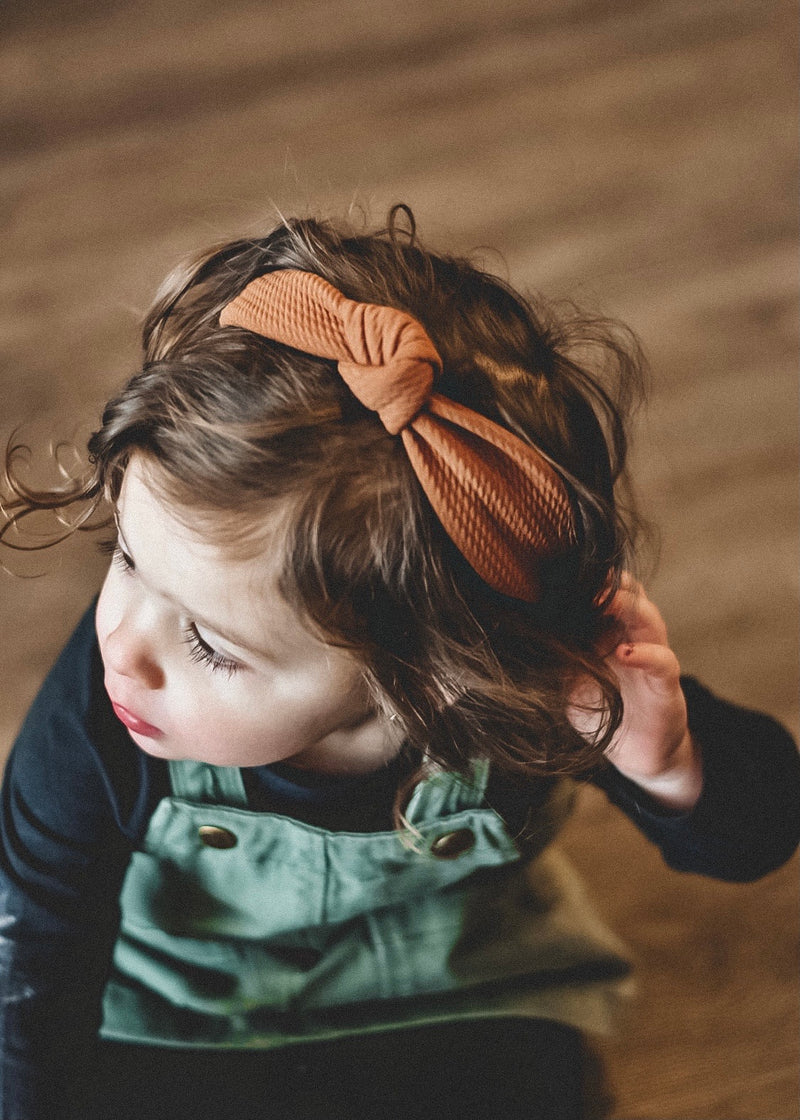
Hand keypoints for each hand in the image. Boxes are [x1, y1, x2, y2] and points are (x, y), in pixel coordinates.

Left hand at [569, 575, 702, 811]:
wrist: (634, 751)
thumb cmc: (599, 708)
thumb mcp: (567, 682)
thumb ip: (553, 659)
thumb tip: (516, 638)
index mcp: (607, 629)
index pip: (601, 592)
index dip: (584, 581)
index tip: (557, 573)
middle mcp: (631, 634)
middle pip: (629, 593)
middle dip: (609, 582)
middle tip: (583, 576)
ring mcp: (651, 654)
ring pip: (649, 617)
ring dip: (628, 606)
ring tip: (605, 602)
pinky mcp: (666, 682)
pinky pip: (662, 660)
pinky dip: (645, 654)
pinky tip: (625, 653)